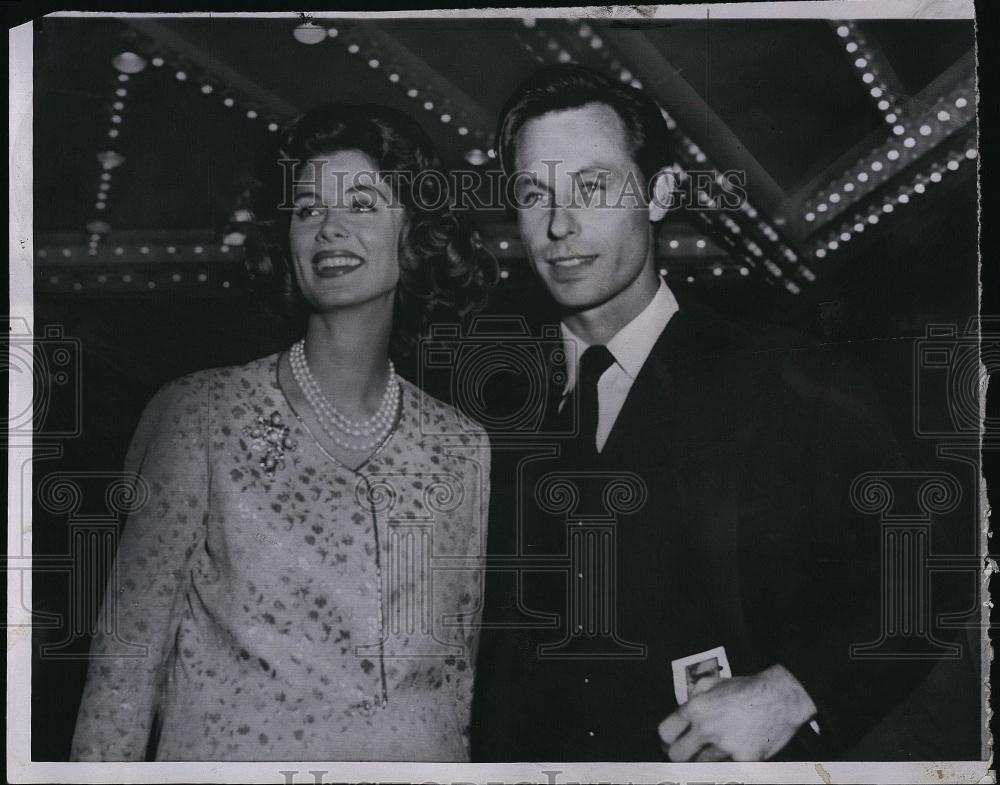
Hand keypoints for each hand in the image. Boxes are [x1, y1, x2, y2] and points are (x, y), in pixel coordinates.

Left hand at [657, 664, 816, 760]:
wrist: (780, 697)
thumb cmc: (747, 688)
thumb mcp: (712, 683)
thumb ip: (693, 697)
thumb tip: (681, 712)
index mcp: (696, 708)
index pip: (665, 733)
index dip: (666, 739)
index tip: (671, 741)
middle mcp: (707, 728)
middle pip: (676, 755)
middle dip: (678, 755)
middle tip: (686, 752)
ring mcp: (725, 747)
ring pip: (700, 766)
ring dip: (703, 760)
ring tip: (712, 751)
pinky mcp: (743, 760)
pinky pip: (725, 769)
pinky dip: (725, 765)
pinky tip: (730, 755)